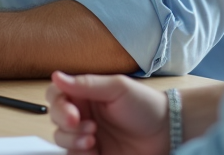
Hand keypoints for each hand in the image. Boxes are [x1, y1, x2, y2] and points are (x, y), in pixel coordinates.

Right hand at [46, 71, 168, 154]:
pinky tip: (94, 150)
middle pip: (55, 118)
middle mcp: (82, 113)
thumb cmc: (145, 105)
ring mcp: (86, 135)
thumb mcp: (117, 88)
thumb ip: (86, 84)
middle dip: (66, 123)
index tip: (72, 113)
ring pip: (61, 138)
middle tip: (88, 126)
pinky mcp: (93, 153)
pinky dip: (78, 153)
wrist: (168, 133)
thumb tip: (56, 75)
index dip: (58, 104)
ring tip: (92, 139)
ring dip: (72, 140)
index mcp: (84, 94)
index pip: (56, 95)